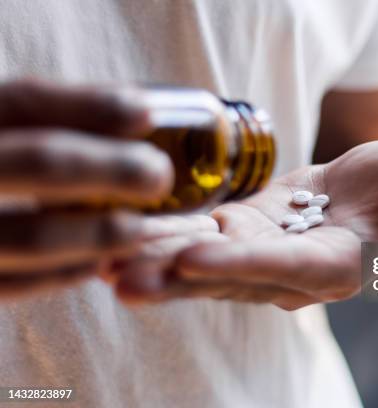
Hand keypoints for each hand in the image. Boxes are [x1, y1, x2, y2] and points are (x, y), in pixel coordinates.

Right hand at [0, 79, 172, 297]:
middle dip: (110, 169)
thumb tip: (132, 120)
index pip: (24, 101)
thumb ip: (41, 124)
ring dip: (94, 232)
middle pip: (37, 162)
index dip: (90, 105)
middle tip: (159, 175)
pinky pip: (11, 283)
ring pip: (26, 234)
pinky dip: (60, 272)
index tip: (146, 113)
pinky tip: (94, 263)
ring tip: (139, 228)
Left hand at [113, 140, 377, 309]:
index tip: (198, 258)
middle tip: (123, 275)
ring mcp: (256, 257)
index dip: (247, 265)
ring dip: (156, 265)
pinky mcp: (233, 237)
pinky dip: (157, 241)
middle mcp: (289, 272)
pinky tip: (115, 238)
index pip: (290, 270)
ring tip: (103, 262)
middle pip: (231, 278)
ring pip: (203, 266)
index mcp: (337, 264)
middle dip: (180, 278)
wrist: (360, 195)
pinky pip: (193, 241)